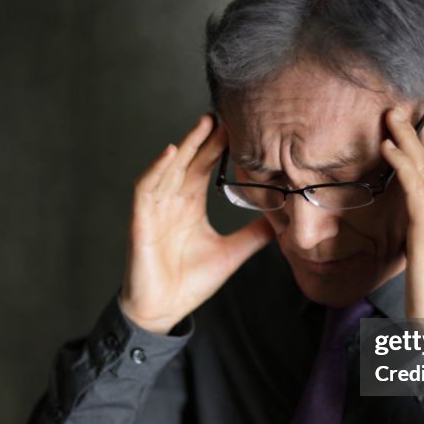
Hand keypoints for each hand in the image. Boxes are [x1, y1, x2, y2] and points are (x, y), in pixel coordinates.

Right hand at [119, 114, 274, 333]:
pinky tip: (171, 153)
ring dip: (185, 145)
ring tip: (203, 124)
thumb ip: (253, 236)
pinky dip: (157, 169)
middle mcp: (172, 201)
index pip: (204, 167)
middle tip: (226, 113)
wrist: (164, 311)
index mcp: (190, 205)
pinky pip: (146, 188)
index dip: (219, 147)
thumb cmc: (190, 282)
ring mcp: (155, 209)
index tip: (240, 126)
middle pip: (189, 161)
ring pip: (170, 168)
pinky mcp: (140, 221)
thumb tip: (282, 223)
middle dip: (205, 137)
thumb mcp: (231, 254)